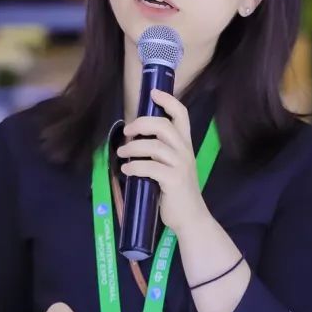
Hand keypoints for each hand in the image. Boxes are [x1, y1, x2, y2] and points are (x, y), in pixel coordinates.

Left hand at [118, 89, 207, 234]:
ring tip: (122, 153)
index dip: (168, 101)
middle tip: (127, 131)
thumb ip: (159, 151)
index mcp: (185, 144)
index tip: (153, 94)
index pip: (181, 114)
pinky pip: (150, 167)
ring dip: (133, 147)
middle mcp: (185, 151)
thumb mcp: (172, 166)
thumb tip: (134, 139)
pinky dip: (134, 167)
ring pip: (154, 146)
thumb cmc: (176, 191)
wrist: (190, 217)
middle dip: (141, 124)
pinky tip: (127, 171)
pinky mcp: (174, 180)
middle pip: (163, 125)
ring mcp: (180, 166)